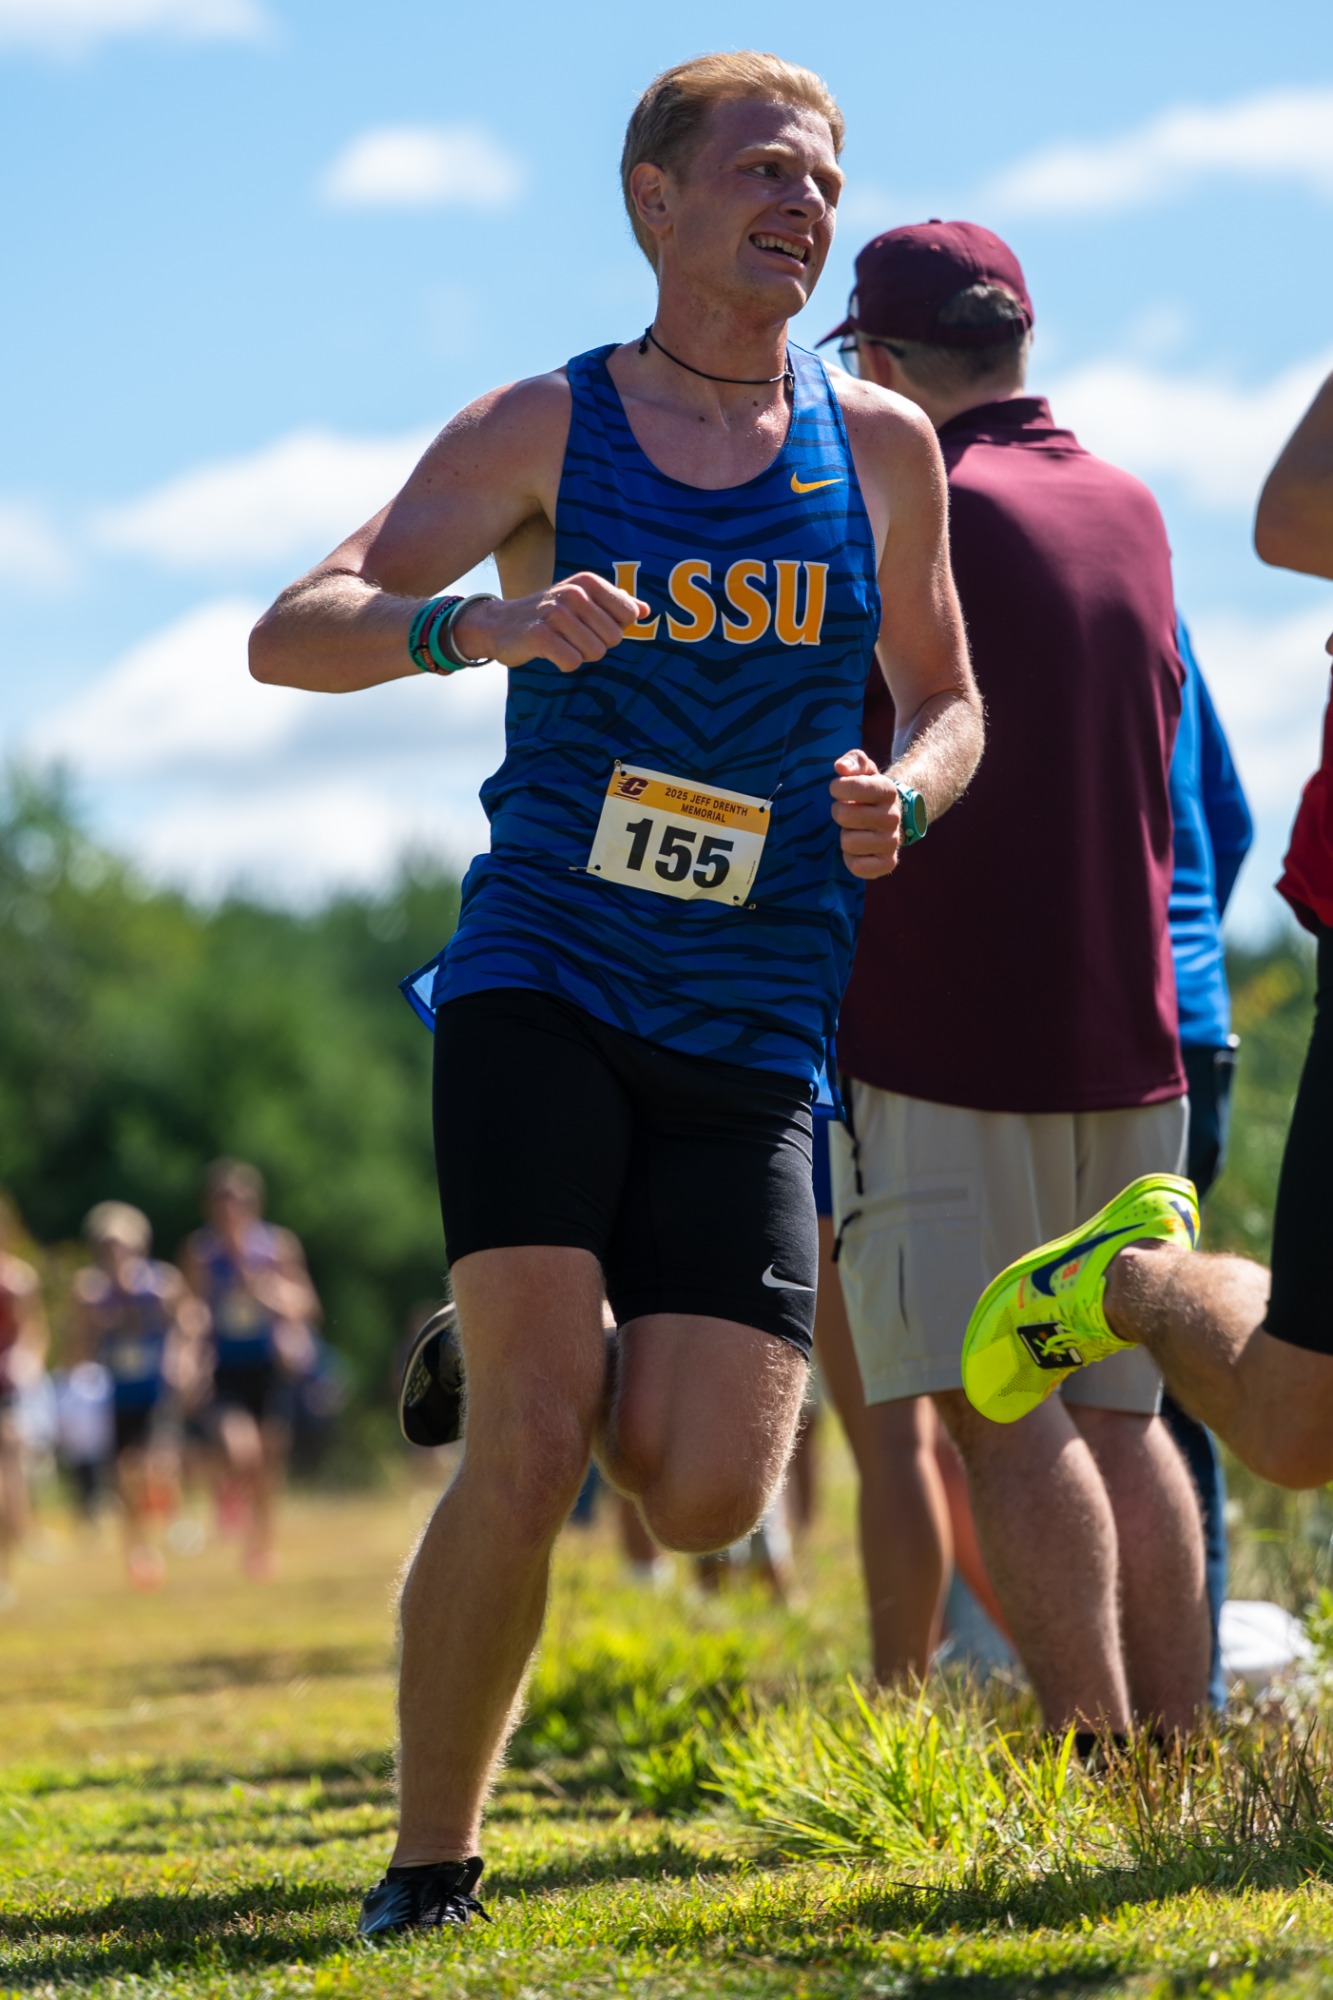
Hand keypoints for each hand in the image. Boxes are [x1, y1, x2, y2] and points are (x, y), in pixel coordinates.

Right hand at [453, 572, 650, 673]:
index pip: (629, 615)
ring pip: (595, 653)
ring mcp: (556, 613)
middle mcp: (573, 593)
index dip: (614, 628)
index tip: (592, 625)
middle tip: (573, 637)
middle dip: (597, 645)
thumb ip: (614, 603)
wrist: (500, 624)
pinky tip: (550, 653)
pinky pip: (572, 663)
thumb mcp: (581, 600)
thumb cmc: (549, 614)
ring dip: (580, 655)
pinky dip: (564, 664)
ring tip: (561, 643)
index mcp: (588, 582)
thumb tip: (646, 610)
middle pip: (614, 638)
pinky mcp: (540, 635)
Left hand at [830, 748, 902, 879]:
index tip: (838, 789)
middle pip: (844, 816)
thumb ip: (853, 761)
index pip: (853, 786)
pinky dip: (850, 859)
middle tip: (846, 812)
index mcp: (888, 791)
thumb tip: (840, 767)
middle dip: (839, 813)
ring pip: (848, 843)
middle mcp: (893, 817)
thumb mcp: (864, 770)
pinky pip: (857, 867)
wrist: (890, 817)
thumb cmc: (868, 791)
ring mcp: (892, 842)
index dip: (838, 788)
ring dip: (845, 836)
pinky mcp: (887, 863)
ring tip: (853, 830)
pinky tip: (856, 849)